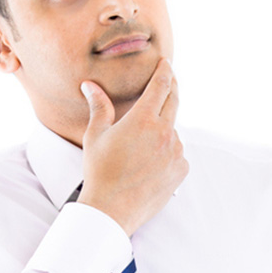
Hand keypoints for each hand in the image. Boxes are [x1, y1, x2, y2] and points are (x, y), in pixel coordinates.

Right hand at [76, 58, 188, 235]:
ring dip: (163, 129)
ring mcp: (176, 151)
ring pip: (173, 131)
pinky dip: (167, 152)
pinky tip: (149, 163)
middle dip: (171, 88)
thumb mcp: (95, 136)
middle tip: (168, 81)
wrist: (112, 209)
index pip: (160, 86)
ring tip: (142, 145)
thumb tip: (90, 86)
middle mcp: (165, 133)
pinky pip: (177, 153)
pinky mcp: (181, 169)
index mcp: (143, 120)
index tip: (165, 63)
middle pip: (173, 101)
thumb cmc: (99, 171)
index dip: (164, 71)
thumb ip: (99, 107)